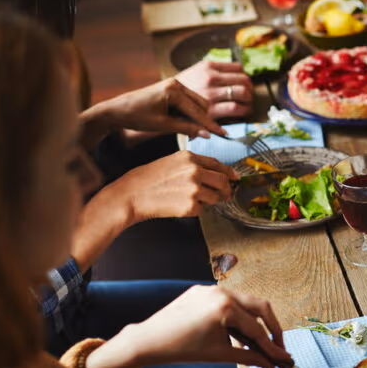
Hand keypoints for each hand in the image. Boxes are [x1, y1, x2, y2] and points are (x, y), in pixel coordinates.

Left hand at [87, 77, 225, 139]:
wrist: (117, 109)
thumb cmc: (136, 116)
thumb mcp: (163, 125)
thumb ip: (187, 128)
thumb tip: (206, 134)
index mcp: (173, 90)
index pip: (198, 111)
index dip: (210, 125)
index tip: (223, 134)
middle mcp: (176, 83)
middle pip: (202, 103)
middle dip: (205, 119)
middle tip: (206, 135)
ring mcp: (174, 84)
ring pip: (197, 102)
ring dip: (198, 115)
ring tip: (193, 129)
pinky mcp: (172, 88)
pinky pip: (189, 100)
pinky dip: (191, 111)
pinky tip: (186, 121)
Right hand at [108, 150, 236, 223]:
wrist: (131, 195)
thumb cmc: (148, 179)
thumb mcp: (171, 162)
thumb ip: (193, 165)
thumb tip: (215, 173)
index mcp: (190, 158)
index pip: (218, 164)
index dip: (229, 172)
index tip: (235, 178)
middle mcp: (195, 171)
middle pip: (223, 181)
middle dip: (226, 190)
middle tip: (225, 195)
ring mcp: (194, 189)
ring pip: (215, 197)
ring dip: (209, 201)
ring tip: (190, 199)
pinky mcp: (191, 206)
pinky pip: (203, 210)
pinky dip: (195, 210)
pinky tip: (180, 205)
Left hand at [123, 285, 289, 367]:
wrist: (148, 341)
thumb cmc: (181, 349)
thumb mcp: (220, 354)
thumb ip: (250, 358)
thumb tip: (270, 365)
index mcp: (225, 307)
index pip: (256, 329)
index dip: (272, 347)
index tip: (284, 358)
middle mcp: (221, 292)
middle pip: (260, 307)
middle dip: (272, 328)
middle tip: (278, 346)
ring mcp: (211, 288)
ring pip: (245, 302)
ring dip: (255, 321)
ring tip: (258, 342)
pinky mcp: (203, 290)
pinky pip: (229, 300)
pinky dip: (238, 315)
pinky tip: (238, 332)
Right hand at [176, 60, 253, 120]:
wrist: (160, 104)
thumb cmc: (181, 91)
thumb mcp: (194, 73)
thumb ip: (212, 72)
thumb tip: (235, 73)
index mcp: (207, 66)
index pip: (238, 68)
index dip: (245, 78)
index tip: (245, 85)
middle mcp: (210, 77)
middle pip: (244, 80)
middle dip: (250, 89)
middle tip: (249, 97)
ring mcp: (211, 93)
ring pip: (243, 93)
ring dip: (249, 100)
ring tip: (247, 105)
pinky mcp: (211, 110)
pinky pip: (236, 108)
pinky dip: (243, 111)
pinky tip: (242, 113)